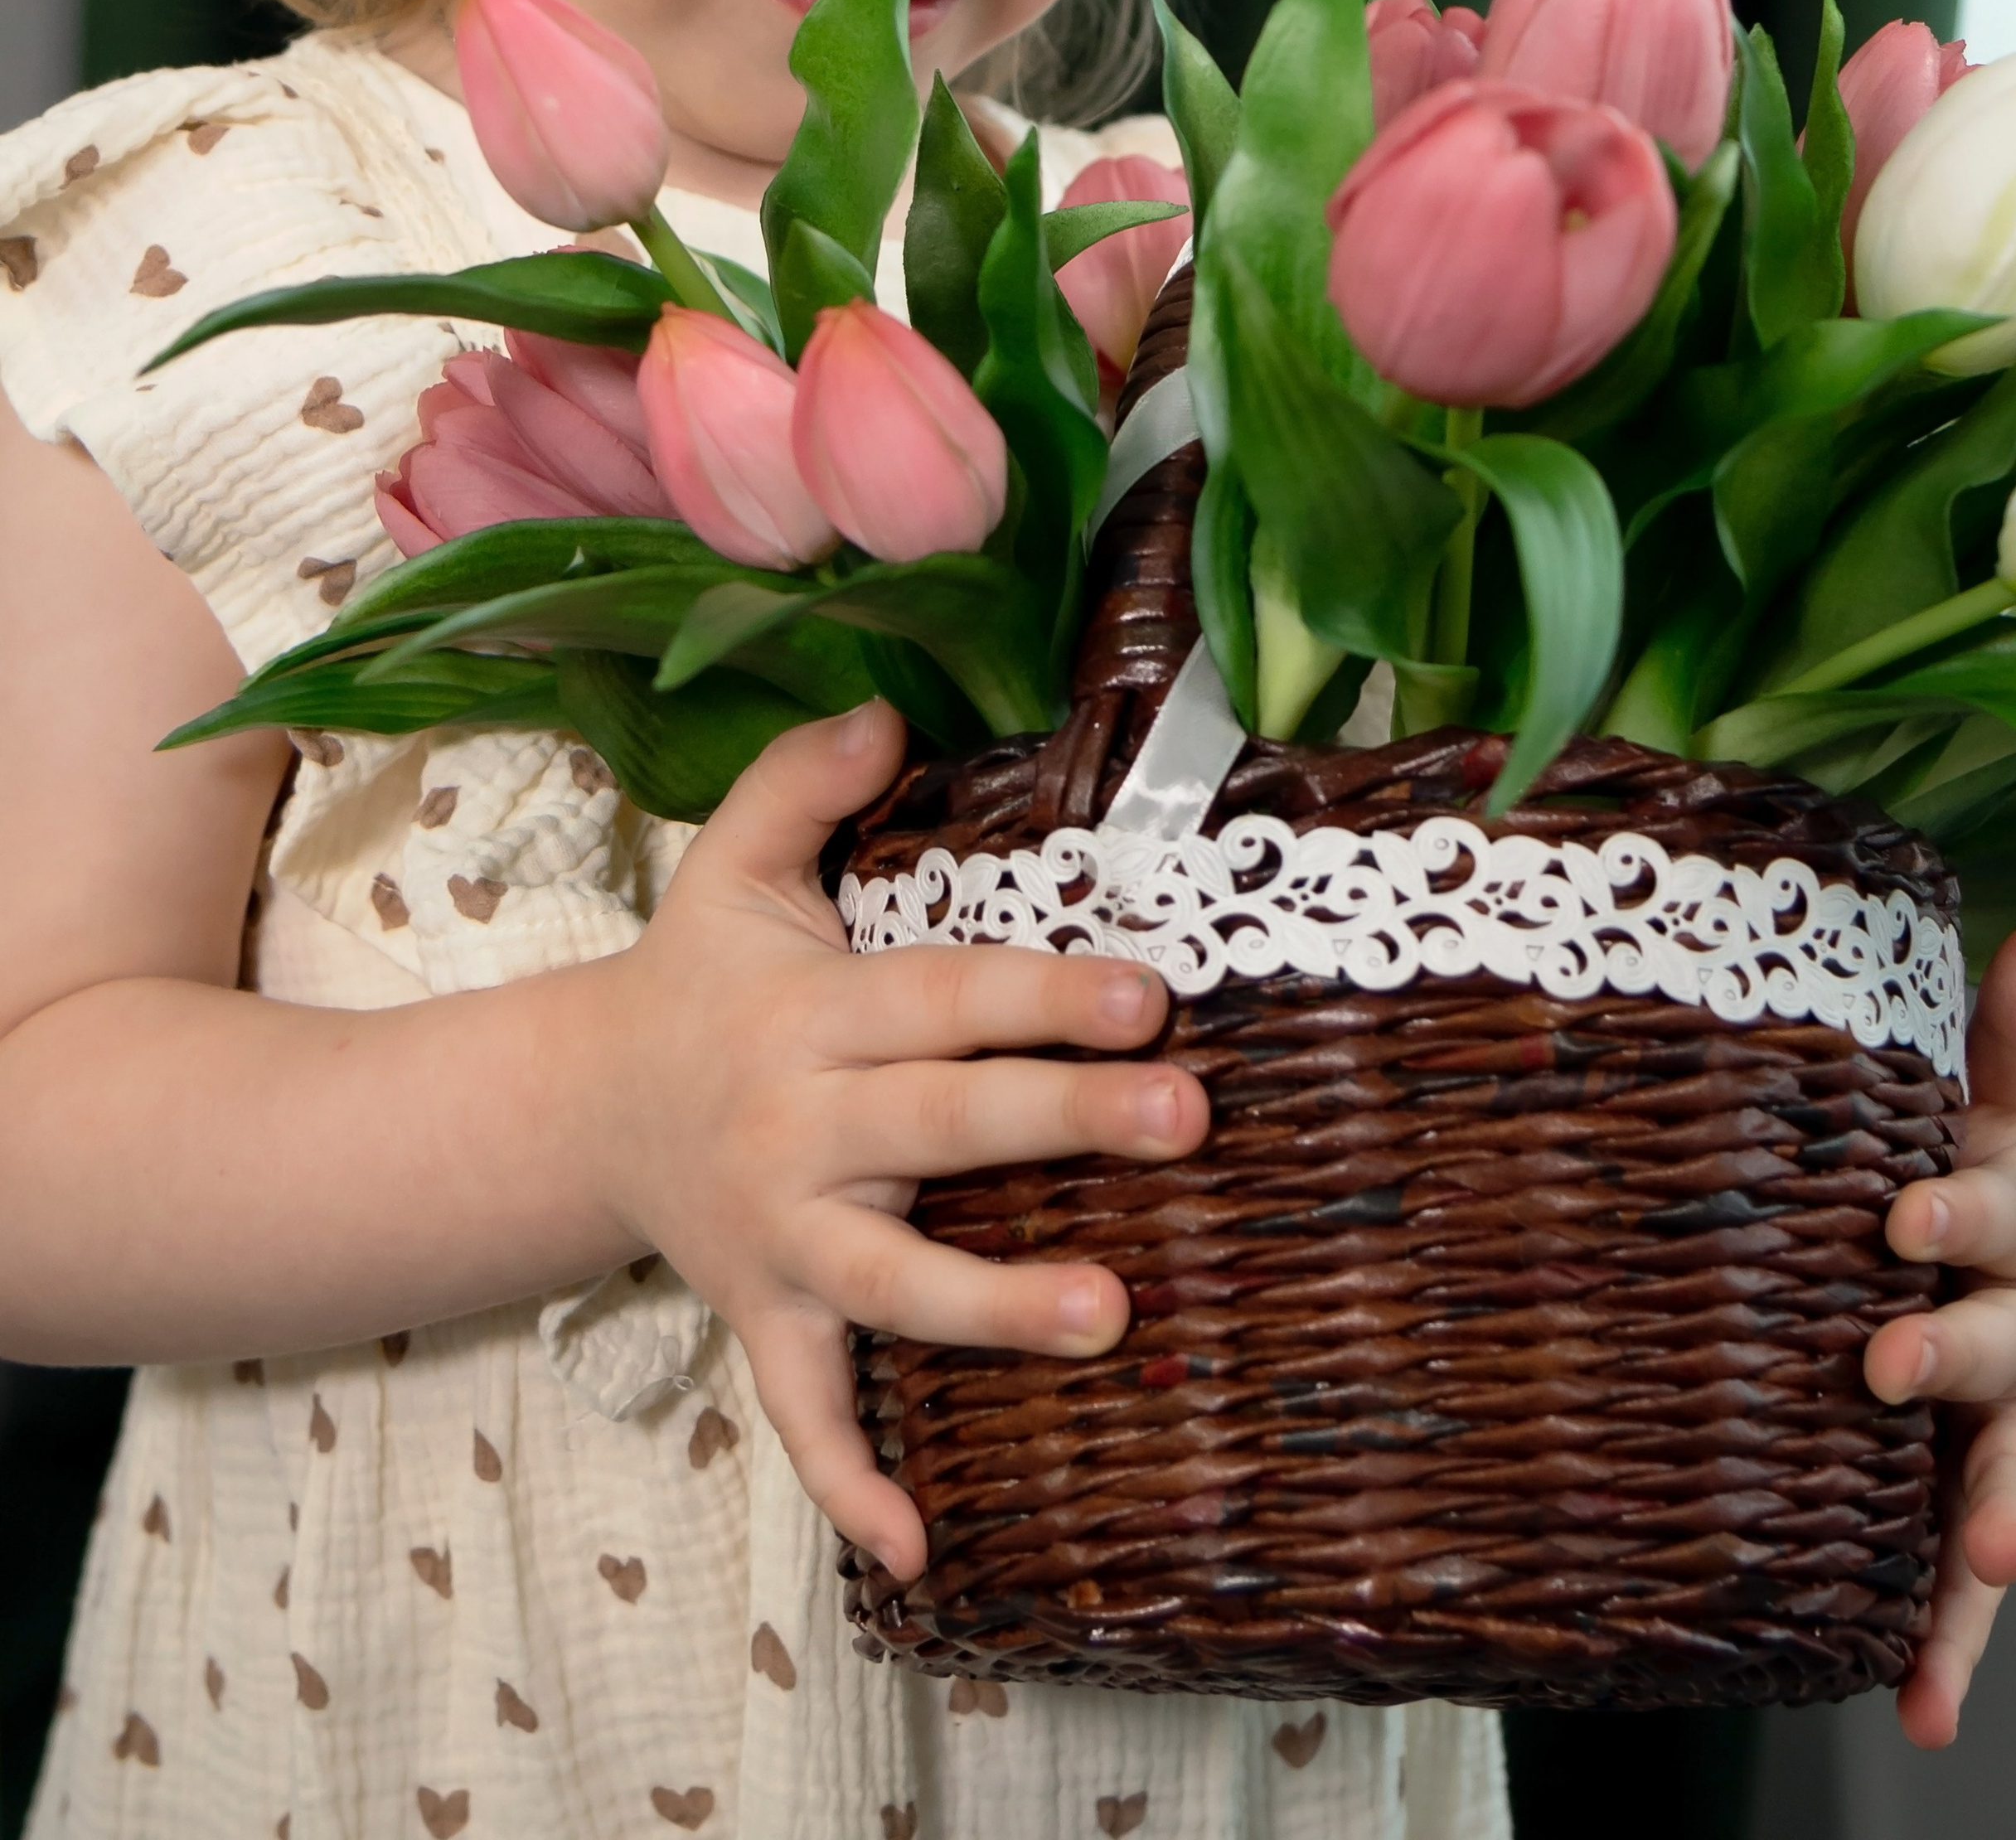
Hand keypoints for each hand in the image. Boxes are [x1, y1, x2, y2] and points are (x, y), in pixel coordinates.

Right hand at [597, 699, 1208, 1580]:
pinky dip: (849, 1481)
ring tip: (1115, 1317)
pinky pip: (801, 1411)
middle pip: (942, 1125)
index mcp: (809, 1013)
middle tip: (1189, 1116)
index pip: (942, 998)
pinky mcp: (764, 1318)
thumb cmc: (699, 976)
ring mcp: (779, 1238)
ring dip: (998, 1307)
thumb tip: (888, 708)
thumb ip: (805, 782)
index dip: (1041, 993)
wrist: (585, 1105)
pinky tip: (922, 1549)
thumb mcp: (731, 863)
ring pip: (891, 1283)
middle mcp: (797, 1128)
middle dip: (1064, 1120)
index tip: (1151, 989)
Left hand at [1865, 919, 2015, 1745]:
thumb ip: (2007, 1033)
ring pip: (2015, 1480)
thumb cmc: (1948, 1170)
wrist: (1952, 1264)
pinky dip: (1948, 1650)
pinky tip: (1917, 1712)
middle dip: (1955, 1355)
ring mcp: (2002, 1432)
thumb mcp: (1978, 1103)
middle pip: (2006, 1351)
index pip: (1997, 1215)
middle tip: (1888, 1360)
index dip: (1958, 1210)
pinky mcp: (1960, 1513)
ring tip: (1985, 1567)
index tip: (1905, 1210)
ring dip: (1999, 1523)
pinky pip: (1958, 1588)